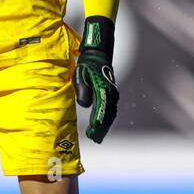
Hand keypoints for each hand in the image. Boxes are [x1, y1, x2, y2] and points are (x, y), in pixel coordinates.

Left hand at [74, 15, 117, 143]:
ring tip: (97, 136)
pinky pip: (111, 109)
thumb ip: (83, 90)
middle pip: (108, 115)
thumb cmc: (87, 64)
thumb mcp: (80, 75)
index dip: (97, 124)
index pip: (101, 111)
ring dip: (105, 126)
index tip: (92, 133)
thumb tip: (85, 105)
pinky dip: (107, 119)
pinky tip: (102, 124)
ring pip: (110, 113)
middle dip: (101, 129)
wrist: (98, 53)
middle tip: (94, 139)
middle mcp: (111, 93)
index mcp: (103, 90)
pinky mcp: (111, 93)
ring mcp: (113, 93)